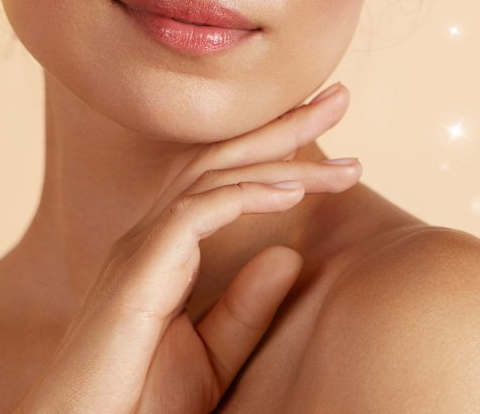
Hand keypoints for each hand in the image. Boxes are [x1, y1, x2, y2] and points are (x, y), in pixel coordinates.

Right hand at [15, 82, 358, 413]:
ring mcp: (140, 249)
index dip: (277, 150)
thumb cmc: (135, 404)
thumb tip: (289, 253)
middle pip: (222, 158)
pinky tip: (291, 192)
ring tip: (343, 156)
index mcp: (164, 251)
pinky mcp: (138, 272)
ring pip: (216, 177)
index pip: (224, 179)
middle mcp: (150, 236)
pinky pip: (197, 214)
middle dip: (283, 125)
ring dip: (282, 157)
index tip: (336, 141)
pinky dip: (246, 195)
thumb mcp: (210, 357)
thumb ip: (246, 308)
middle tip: (339, 96)